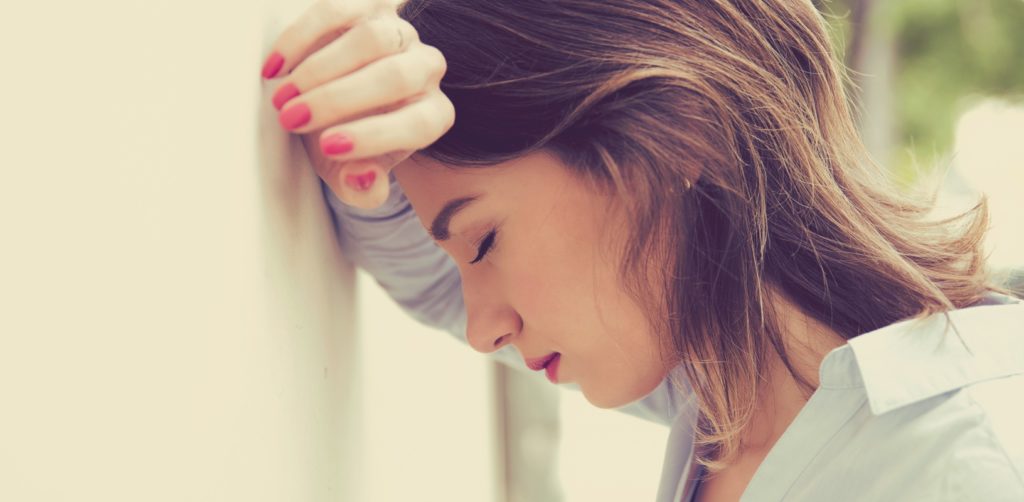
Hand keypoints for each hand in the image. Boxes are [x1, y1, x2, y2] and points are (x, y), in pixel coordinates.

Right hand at [262, 0, 453, 208]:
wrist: (334, 100)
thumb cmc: (347, 137)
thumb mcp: (349, 171)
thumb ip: (360, 188)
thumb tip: (363, 180)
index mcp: (432, 114)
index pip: (420, 124)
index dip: (376, 136)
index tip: (329, 148)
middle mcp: (425, 70)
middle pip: (394, 77)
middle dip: (338, 101)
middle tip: (292, 120)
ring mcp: (399, 33)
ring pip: (371, 39)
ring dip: (319, 70)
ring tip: (283, 98)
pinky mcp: (365, 6)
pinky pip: (337, 11)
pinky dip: (300, 39)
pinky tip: (275, 68)